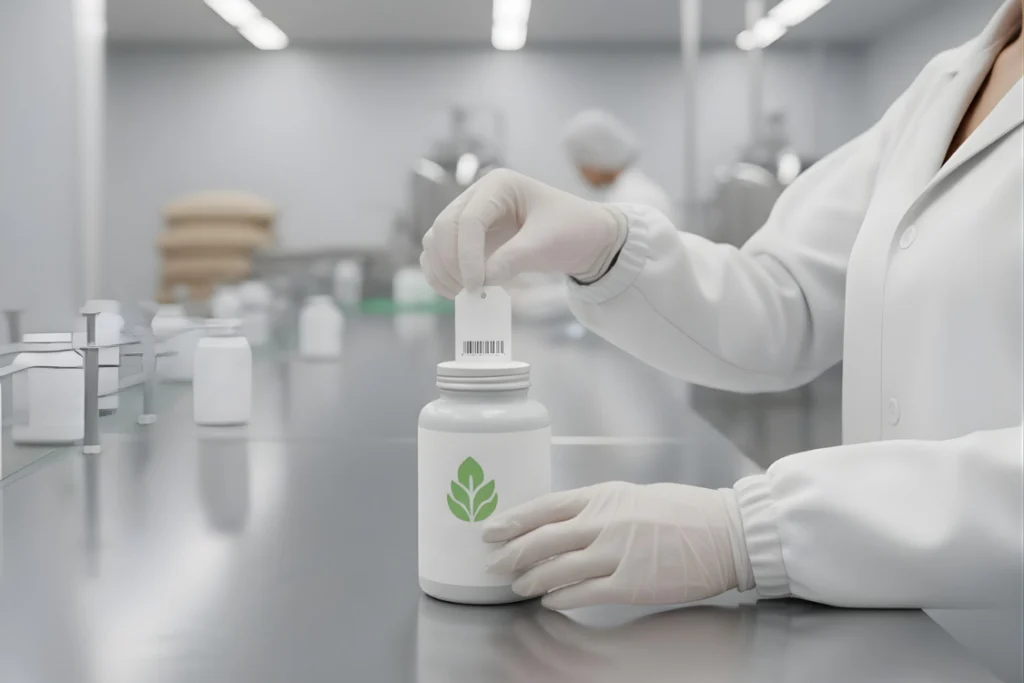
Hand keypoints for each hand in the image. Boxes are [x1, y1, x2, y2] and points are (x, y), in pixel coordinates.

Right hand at [420, 169, 626, 296]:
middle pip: (445, 227)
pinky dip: (441, 272)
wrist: (586, 238)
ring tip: (459, 294)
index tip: (476, 286)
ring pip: (437, 240)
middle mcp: (479, 196)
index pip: (469, 219)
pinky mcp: (470, 239)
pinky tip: (453, 291)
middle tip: (467, 291)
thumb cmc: (573, 230)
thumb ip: (514, 258)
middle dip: (450, 263)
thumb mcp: (548, 242)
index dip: (467, 255)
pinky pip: (441, 253)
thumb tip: (481, 281)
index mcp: (498, 186)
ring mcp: (471, 216)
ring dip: (440, 268)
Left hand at [482, 481, 750, 609]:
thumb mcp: (633, 495)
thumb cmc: (684, 513)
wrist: (725, 533)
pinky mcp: (629, 584)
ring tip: (518, 586)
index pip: (544, 507)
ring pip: (556, 569)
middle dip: (512, 554)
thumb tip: (561, 522)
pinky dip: (559, 598)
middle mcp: (604, 522)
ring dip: (531, 580)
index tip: (491, 529)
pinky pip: (582, 593)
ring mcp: (615, 553)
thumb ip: (597, 507)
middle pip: (542, 540)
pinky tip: (549, 601)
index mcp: (603, 496)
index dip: (512, 520)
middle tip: (493, 563)